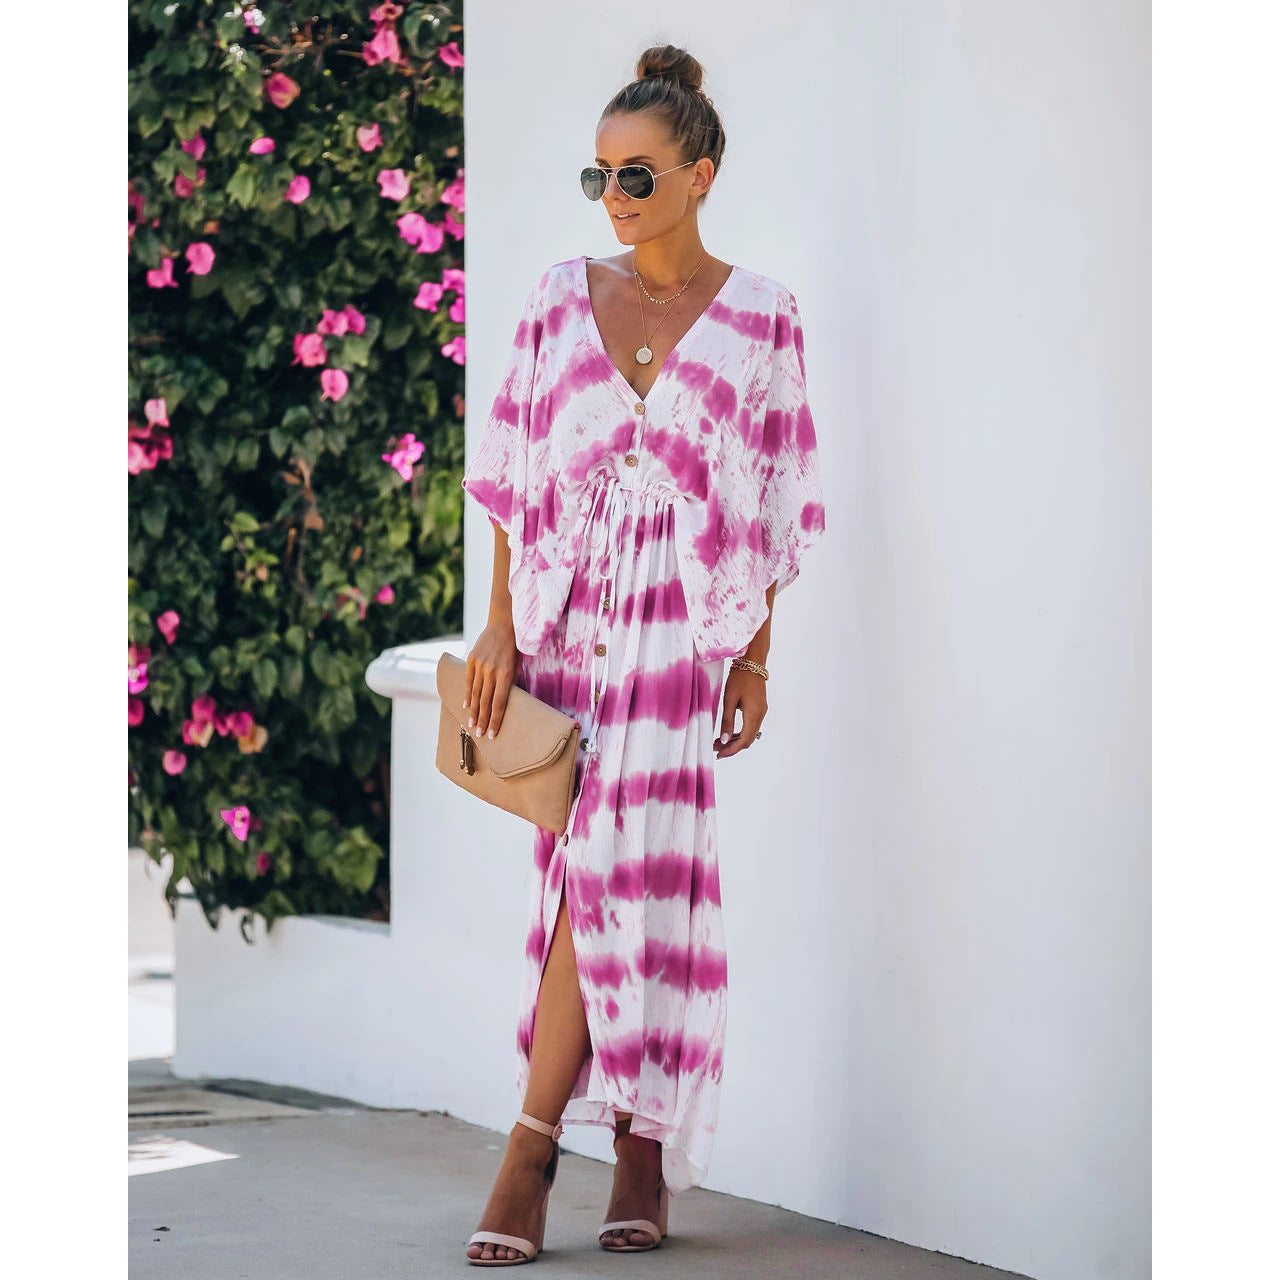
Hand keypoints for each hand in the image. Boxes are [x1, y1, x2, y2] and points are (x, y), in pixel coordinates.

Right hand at [464, 620, 519, 738]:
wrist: (503, 624)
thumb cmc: (515, 647)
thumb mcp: (518, 666)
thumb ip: (510, 683)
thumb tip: (504, 703)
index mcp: (506, 674)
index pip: (499, 703)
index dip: (495, 720)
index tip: (493, 734)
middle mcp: (492, 671)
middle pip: (486, 701)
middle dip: (483, 720)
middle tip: (480, 735)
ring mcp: (480, 665)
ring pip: (475, 693)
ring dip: (474, 711)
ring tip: (472, 724)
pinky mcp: (472, 659)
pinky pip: (468, 681)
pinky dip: (468, 694)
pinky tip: (466, 706)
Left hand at [713, 666, 766, 758]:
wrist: (752, 662)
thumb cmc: (739, 678)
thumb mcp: (729, 699)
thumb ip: (727, 720)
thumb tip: (723, 740)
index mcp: (753, 715)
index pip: (743, 741)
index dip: (731, 750)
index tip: (718, 754)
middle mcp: (760, 715)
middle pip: (748, 740)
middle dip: (732, 747)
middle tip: (716, 748)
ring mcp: (761, 711)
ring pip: (750, 734)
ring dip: (735, 740)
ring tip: (719, 741)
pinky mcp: (759, 707)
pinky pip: (751, 726)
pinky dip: (740, 732)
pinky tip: (729, 731)